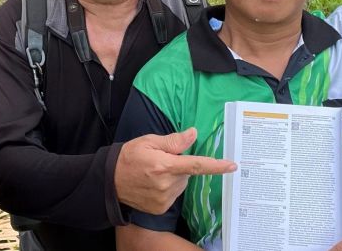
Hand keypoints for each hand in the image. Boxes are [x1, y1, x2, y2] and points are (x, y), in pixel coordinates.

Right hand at [114, 128, 236, 213]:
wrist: (109, 181)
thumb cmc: (129, 157)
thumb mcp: (148, 142)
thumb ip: (173, 141)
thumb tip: (193, 134)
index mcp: (164, 165)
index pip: (196, 165)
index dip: (216, 166)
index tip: (232, 165)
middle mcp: (166, 184)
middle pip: (187, 173)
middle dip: (180, 165)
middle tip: (162, 161)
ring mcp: (164, 198)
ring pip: (181, 184)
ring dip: (174, 177)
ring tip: (155, 173)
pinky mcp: (161, 207)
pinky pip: (173, 195)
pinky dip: (168, 188)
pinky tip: (153, 184)